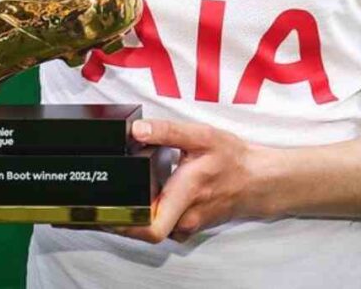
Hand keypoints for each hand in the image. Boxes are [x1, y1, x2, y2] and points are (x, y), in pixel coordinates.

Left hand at [112, 119, 265, 243]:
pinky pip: (164, 226)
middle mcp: (185, 217)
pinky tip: (143, 197)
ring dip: (135, 215)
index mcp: (184, 195)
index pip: (151, 228)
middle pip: (144, 230)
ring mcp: (188, 224)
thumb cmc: (233, 159)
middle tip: (102, 199)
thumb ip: (167, 131)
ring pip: (153, 228)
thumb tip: (137, 130)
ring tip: (119, 194)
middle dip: (120, 217)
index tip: (106, 210)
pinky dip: (151, 215)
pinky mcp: (190, 225)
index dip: (125, 224)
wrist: (259, 179)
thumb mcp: (201, 136)